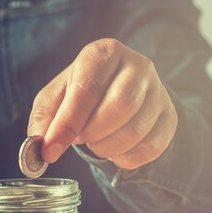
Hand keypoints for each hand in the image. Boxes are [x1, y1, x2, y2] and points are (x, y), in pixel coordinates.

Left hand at [28, 38, 177, 169]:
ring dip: (107, 148)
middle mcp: (137, 65)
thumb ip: (44, 119)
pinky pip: (151, 147)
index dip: (67, 125)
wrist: (115, 90)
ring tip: (95, 142)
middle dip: (93, 134)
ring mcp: (159, 90)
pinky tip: (114, 151)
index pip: (87, 90)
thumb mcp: (55, 98)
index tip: (50, 151)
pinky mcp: (169, 116)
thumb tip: (42, 147)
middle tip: (81, 139)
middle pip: (120, 106)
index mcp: (103, 53)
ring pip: (136, 130)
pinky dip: (125, 159)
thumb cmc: (79, 93)